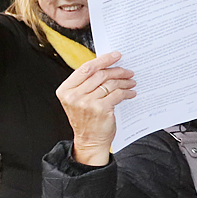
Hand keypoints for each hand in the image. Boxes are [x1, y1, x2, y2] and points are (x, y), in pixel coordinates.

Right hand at [55, 51, 133, 165]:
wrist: (89, 141)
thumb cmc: (86, 120)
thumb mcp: (77, 100)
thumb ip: (85, 84)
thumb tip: (105, 66)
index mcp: (66, 90)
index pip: (86, 69)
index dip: (102, 60)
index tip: (115, 55)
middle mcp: (74, 96)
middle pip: (99, 74)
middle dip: (116, 70)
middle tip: (127, 70)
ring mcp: (87, 103)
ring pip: (110, 83)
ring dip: (124, 81)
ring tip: (131, 81)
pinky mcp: (101, 109)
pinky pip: (117, 94)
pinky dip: (127, 92)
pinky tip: (131, 93)